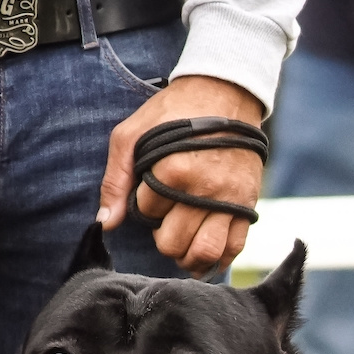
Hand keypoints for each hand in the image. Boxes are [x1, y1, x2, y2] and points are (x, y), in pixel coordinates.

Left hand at [98, 75, 263, 275]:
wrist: (226, 93)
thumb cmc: (173, 111)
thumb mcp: (133, 134)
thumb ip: (115, 180)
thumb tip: (105, 222)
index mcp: (174, 169)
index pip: (147, 212)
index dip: (144, 205)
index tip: (151, 190)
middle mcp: (204, 189)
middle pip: (173, 242)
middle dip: (162, 238)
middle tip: (164, 223)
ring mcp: (229, 199)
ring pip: (206, 252)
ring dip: (188, 258)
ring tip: (182, 249)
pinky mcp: (248, 204)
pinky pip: (235, 246)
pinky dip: (219, 260)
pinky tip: (204, 256)